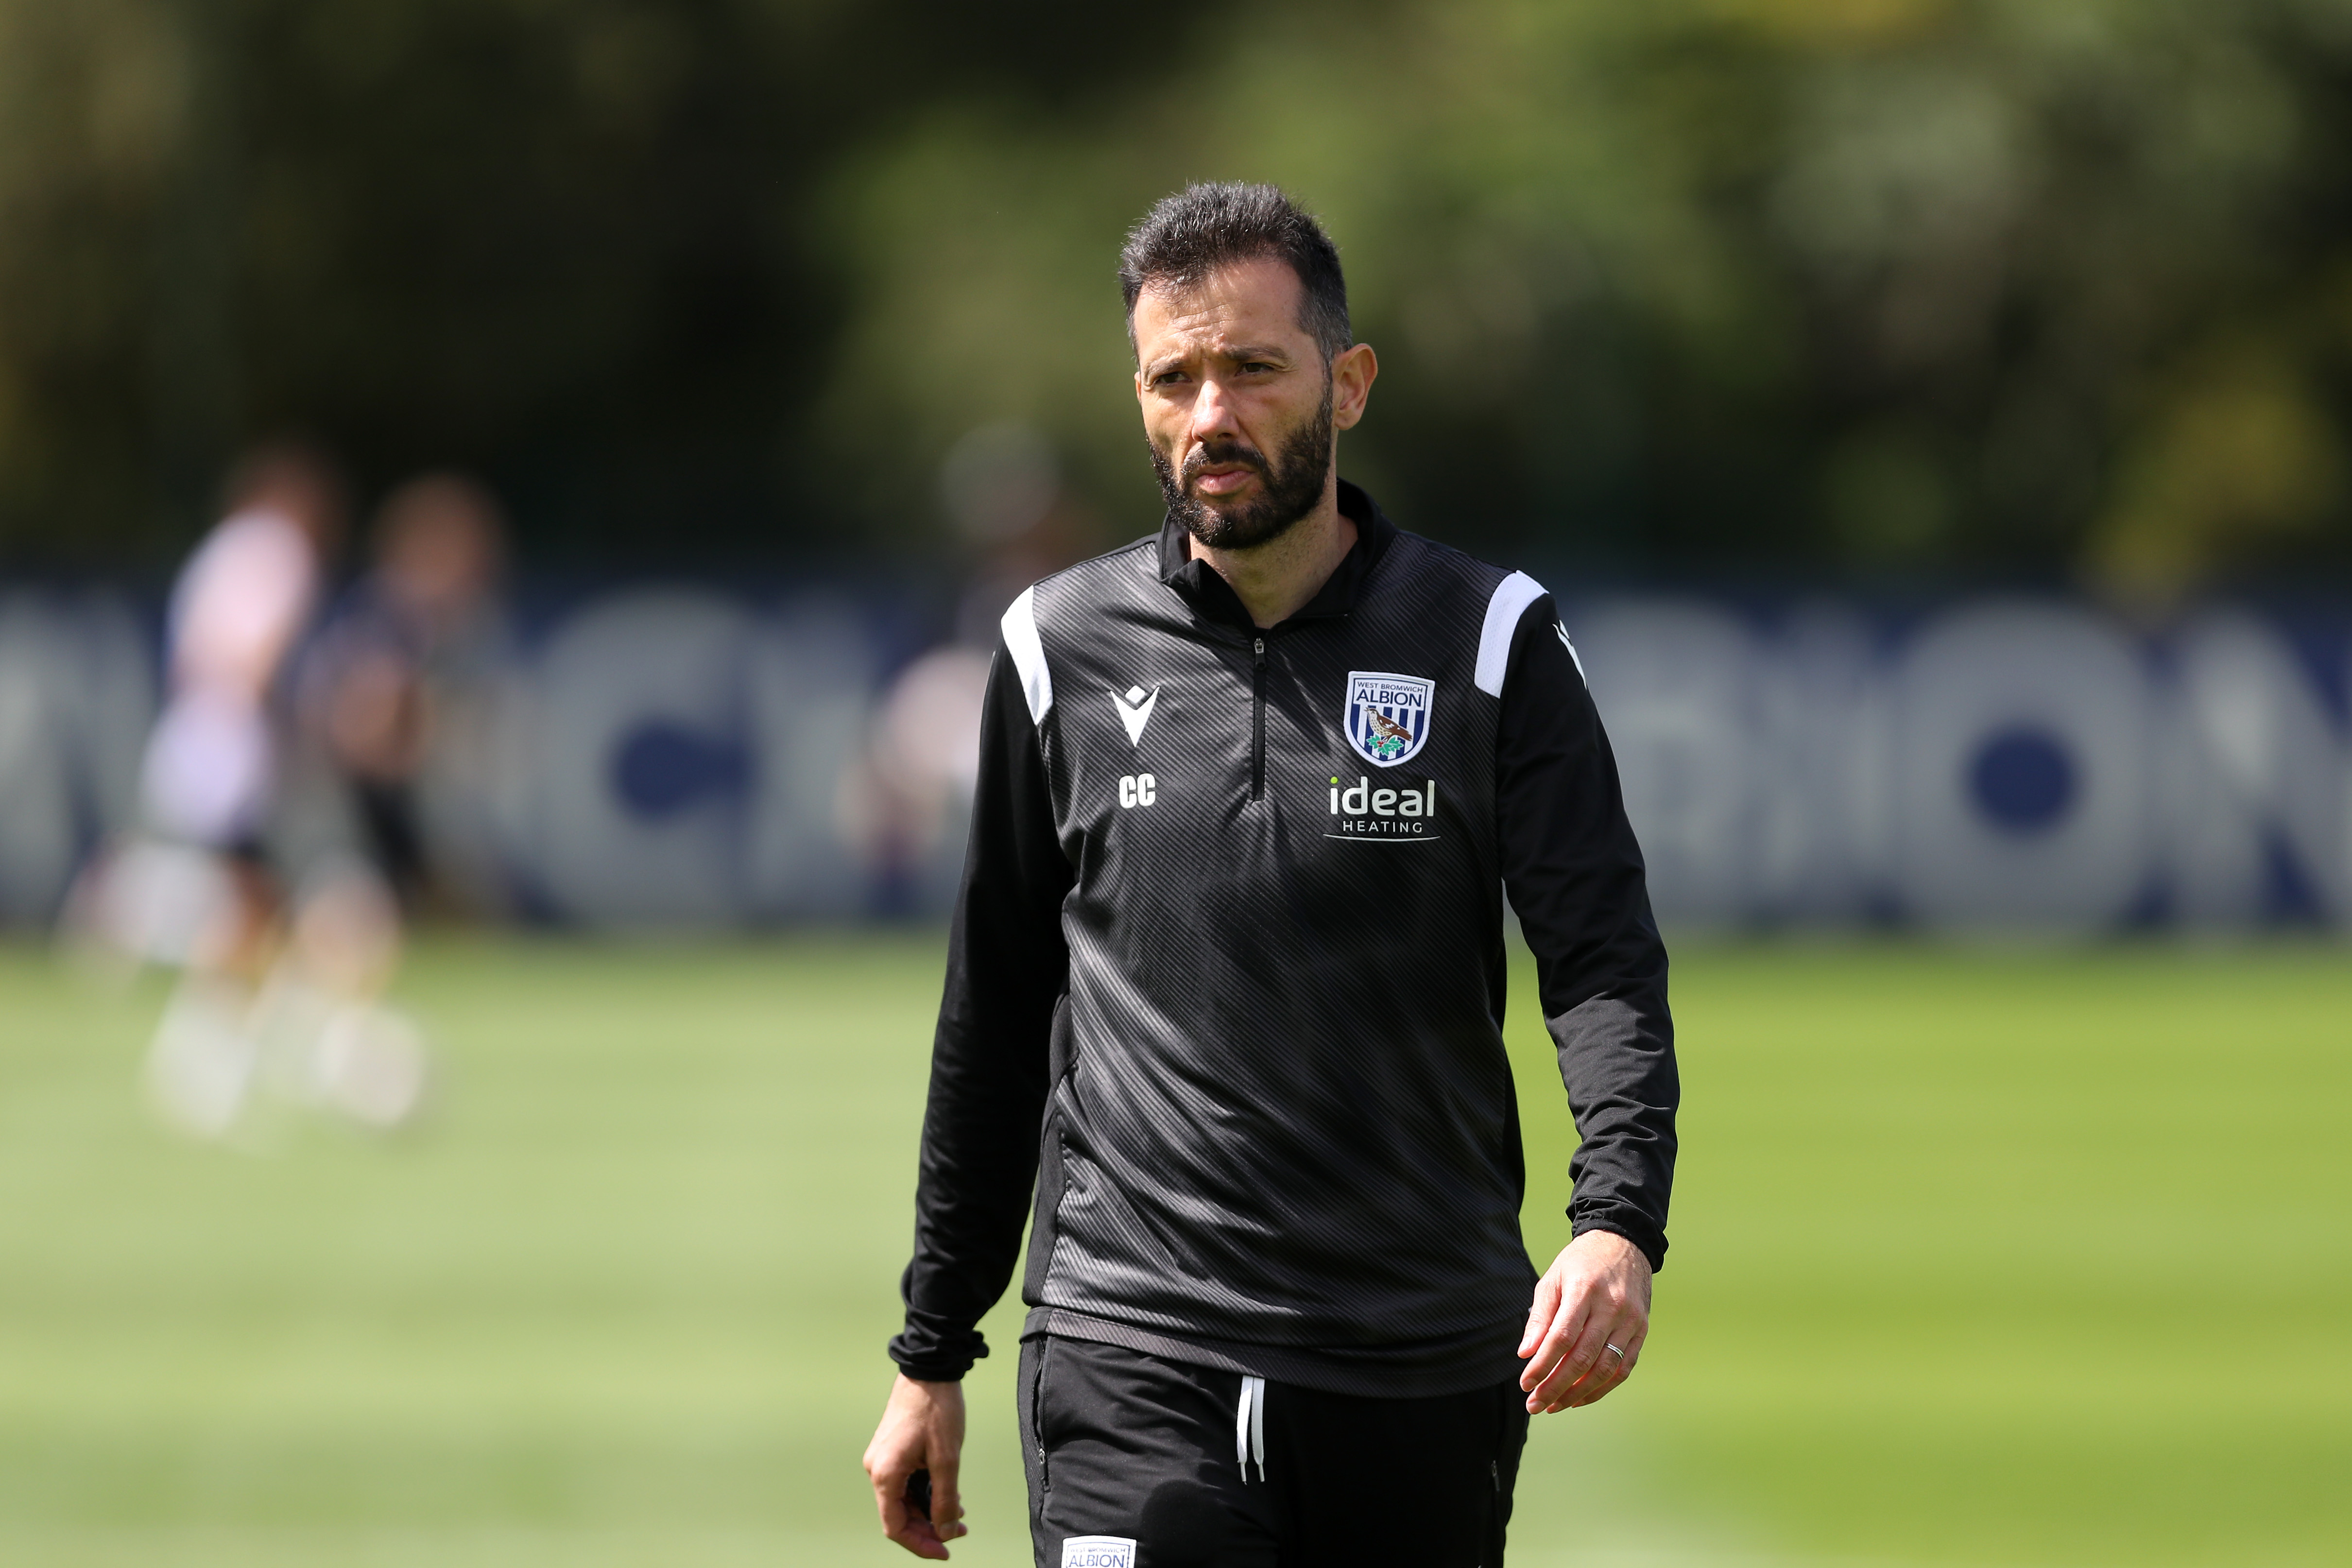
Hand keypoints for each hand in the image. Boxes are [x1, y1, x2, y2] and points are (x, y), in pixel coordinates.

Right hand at [863, 1373, 967, 1557]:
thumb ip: (945, 1498)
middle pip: (899, 1514)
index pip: (895, 1526)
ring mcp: (883, 1459)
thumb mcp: (947, 1458)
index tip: (944, 1551)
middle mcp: (877, 1469)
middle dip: (929, 1527)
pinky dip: (926, 1493)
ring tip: (958, 1513)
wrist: (929, 1369)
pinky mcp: (892, 1451)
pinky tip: (948, 1495)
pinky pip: (906, 1483)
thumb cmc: (937, 1409)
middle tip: (959, 1531)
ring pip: (904, 1499)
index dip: (920, 1543)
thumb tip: (945, 1531)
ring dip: (930, 1510)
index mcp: (885, 1473)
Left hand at [1517, 1229, 1651, 1412]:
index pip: (1561, 1338)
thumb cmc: (1581, 1263)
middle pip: (1583, 1358)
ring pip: (1605, 1369)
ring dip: (1578, 1393)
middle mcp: (1612, 1308)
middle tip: (1535, 1405)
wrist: (1624, 1244)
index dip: (1542, 1365)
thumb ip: (1540, 1316)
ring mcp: (1631, 1321)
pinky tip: (1581, 1397)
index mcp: (1584, 1290)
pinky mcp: (1642, 1331)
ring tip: (1554, 1406)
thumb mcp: (1553, 1279)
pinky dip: (1602, 1388)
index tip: (1525, 1384)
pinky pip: (1623, 1369)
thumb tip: (1526, 1353)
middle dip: (1556, 1387)